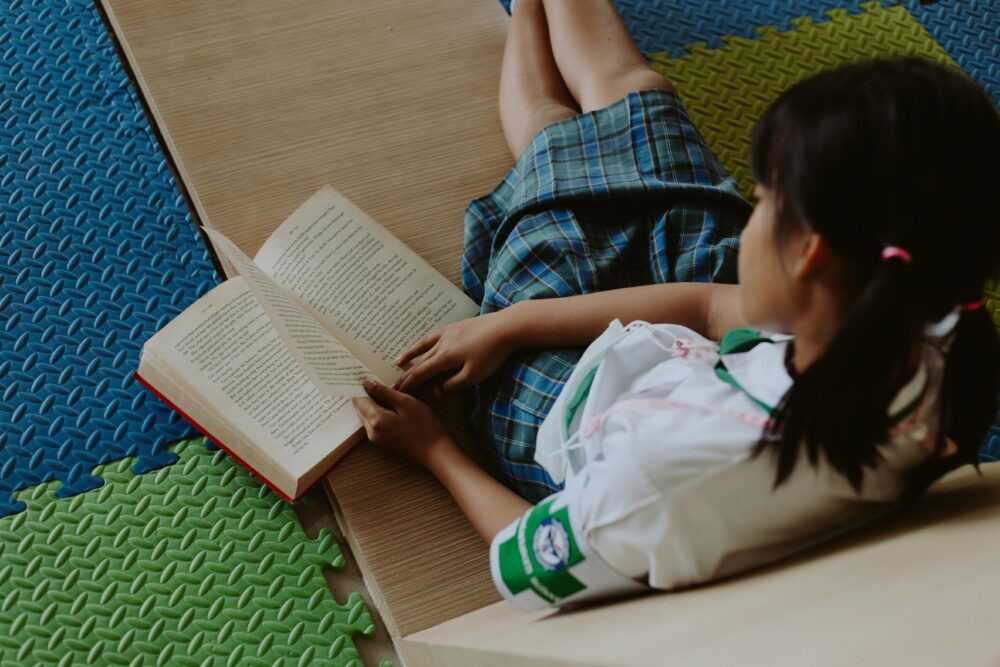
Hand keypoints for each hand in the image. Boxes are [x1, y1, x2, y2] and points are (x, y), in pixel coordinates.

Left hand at [351, 379, 455, 467]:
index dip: (358, 384)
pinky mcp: (382, 441)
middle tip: (367, 377)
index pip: (358, 398)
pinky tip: (385, 402)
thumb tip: (367, 383)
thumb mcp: (405, 402)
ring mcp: (376, 438)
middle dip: (361, 392)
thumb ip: (384, 392)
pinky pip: (372, 422)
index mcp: (375, 420)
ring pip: (364, 415)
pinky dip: (374, 410)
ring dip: (368, 401)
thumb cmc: (424, 427)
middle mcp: (371, 431)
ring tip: (377, 387)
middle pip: (358, 407)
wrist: (435, 453)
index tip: (360, 373)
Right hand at [393, 311, 518, 394]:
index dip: (408, 384)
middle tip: (393, 385)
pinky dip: (426, 342)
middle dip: (406, 374)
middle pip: (420, 361)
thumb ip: (453, 385)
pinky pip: (435, 336)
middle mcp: (442, 343)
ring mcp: (449, 332)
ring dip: (410, 354)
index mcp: (445, 357)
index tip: (397, 393)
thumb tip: (436, 392)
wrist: (507, 326)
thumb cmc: (492, 354)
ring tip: (398, 361)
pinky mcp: (458, 326)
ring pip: (424, 345)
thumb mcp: (473, 375)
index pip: (421, 373)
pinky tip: (427, 344)